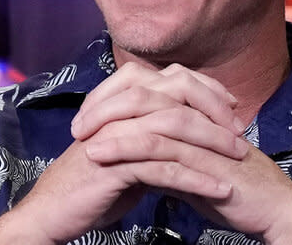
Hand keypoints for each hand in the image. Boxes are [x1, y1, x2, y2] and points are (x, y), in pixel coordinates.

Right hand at [0, 62, 246, 244]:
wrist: (51, 212)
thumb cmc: (89, 184)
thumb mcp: (127, 152)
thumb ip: (153, 137)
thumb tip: (187, 133)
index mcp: (122, 102)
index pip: (172, 79)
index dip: (205, 88)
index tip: (232, 106)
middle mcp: (119, 110)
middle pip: (177, 93)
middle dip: (214, 110)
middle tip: (240, 130)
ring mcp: (116, 135)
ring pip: (174, 127)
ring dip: (212, 143)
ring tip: (240, 158)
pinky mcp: (115, 165)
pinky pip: (165, 168)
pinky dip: (197, 178)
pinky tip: (220, 189)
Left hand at [79, 64, 291, 243]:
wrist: (274, 211)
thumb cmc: (237, 191)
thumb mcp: (193, 170)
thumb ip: (168, 159)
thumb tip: (138, 159)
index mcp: (194, 113)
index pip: (147, 91)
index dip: (114, 99)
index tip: (85, 117)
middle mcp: (198, 117)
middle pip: (145, 94)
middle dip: (106, 105)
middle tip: (77, 124)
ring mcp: (203, 136)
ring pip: (150, 118)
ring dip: (112, 126)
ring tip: (81, 138)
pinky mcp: (206, 160)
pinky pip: (161, 149)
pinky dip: (128, 150)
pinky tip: (102, 156)